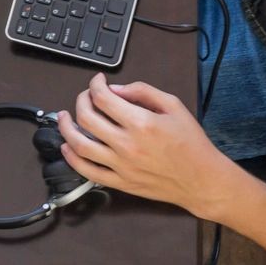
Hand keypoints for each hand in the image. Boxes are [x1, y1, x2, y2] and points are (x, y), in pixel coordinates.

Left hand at [56, 74, 239, 219]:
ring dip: (66, 128)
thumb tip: (116, 89)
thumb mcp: (173, 106)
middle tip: (85, 97)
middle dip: (80, 100)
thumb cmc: (191, 143)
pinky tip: (67, 147)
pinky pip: (88, 171)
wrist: (202, 180)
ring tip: (63, 117)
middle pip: (86, 118)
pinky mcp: (120, 182)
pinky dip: (72, 158)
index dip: (95, 84)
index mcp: (141, 123)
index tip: (97, 81)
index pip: (103, 98)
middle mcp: (127, 144)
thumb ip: (143, 92)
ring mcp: (121, 166)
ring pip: (80, 145)